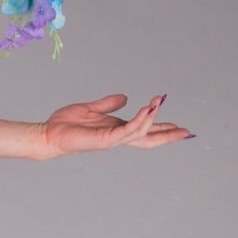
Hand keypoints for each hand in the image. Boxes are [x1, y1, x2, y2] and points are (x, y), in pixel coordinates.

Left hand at [42, 92, 192, 157]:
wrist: (50, 133)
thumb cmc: (67, 124)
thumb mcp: (91, 108)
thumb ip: (108, 104)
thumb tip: (125, 98)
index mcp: (116, 129)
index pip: (144, 130)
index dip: (161, 128)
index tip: (179, 127)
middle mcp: (118, 136)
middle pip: (150, 138)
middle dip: (168, 136)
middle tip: (187, 132)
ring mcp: (113, 140)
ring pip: (141, 131)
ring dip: (154, 118)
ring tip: (160, 103)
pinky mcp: (107, 139)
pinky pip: (128, 130)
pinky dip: (140, 120)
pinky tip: (147, 110)